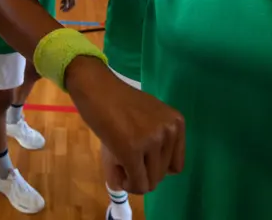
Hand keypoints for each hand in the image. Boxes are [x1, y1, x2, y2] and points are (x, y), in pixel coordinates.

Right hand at [66, 56, 184, 193]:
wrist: (94, 87)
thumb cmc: (117, 100)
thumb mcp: (147, 117)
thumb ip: (156, 141)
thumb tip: (147, 181)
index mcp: (176, 123)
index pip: (175, 165)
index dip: (155, 167)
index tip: (140, 159)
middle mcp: (169, 131)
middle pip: (162, 175)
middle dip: (142, 173)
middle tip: (124, 159)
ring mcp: (152, 140)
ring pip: (150, 182)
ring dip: (133, 179)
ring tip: (119, 160)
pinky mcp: (132, 150)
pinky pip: (136, 183)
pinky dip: (127, 184)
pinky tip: (117, 172)